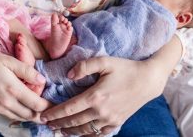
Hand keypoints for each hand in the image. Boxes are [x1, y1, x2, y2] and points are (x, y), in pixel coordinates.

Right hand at [0, 49, 49, 120]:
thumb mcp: (7, 60)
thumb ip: (27, 70)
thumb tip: (42, 80)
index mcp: (13, 89)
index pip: (37, 105)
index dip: (48, 106)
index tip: (53, 103)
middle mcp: (5, 103)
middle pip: (29, 115)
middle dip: (39, 113)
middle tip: (46, 108)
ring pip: (18, 117)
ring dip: (27, 114)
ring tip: (33, 107)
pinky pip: (6, 114)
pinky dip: (14, 111)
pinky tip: (15, 103)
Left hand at [41, 56, 166, 135]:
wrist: (148, 80)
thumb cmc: (126, 68)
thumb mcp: (104, 61)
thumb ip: (84, 66)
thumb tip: (68, 75)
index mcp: (95, 96)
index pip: (69, 108)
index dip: (55, 113)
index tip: (44, 115)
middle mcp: (101, 111)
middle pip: (74, 122)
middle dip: (59, 124)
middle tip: (47, 124)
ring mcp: (110, 119)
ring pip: (85, 130)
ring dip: (71, 131)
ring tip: (60, 130)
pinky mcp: (118, 122)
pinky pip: (100, 133)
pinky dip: (88, 134)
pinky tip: (81, 133)